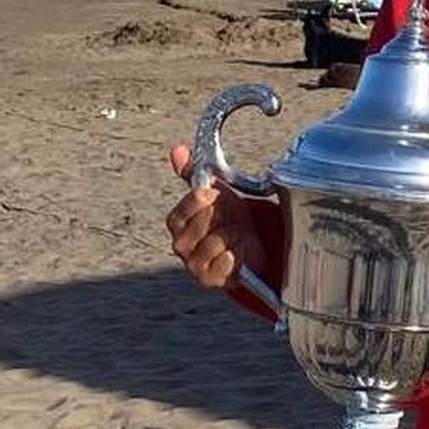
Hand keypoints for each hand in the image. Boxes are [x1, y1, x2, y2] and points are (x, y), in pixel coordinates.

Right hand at [166, 144, 267, 289]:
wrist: (251, 248)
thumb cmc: (230, 220)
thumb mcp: (216, 193)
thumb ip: (194, 173)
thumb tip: (177, 149)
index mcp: (177, 221)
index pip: (186, 206)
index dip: (205, 201)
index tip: (217, 197)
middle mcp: (180, 244)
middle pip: (202, 223)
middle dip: (224, 217)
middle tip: (232, 218)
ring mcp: (193, 264)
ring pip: (216, 241)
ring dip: (234, 235)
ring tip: (238, 235)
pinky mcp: (209, 280)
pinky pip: (225, 261)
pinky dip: (237, 254)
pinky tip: (239, 252)